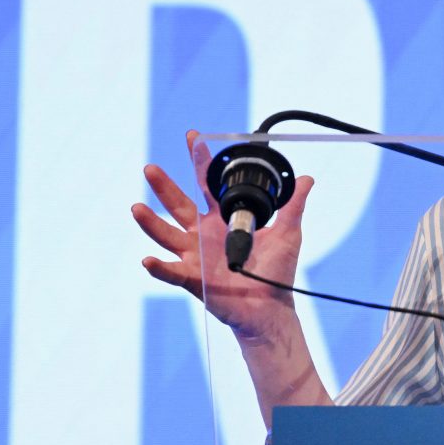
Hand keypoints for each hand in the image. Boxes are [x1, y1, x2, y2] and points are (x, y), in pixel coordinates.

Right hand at [132, 130, 312, 343]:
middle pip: (178, 205)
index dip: (200, 161)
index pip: (206, 184)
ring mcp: (195, 256)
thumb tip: (307, 179)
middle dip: (164, 187)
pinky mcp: (194, 279)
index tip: (193, 137)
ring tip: (136, 208)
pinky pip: (172, 272)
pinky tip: (148, 260)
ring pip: (167, 235)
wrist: (270, 308)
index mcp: (223, 219)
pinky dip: (159, 267)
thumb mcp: (287, 233)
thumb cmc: (275, 270)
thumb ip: (293, 206)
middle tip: (150, 168)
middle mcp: (203, 234)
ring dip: (151, 223)